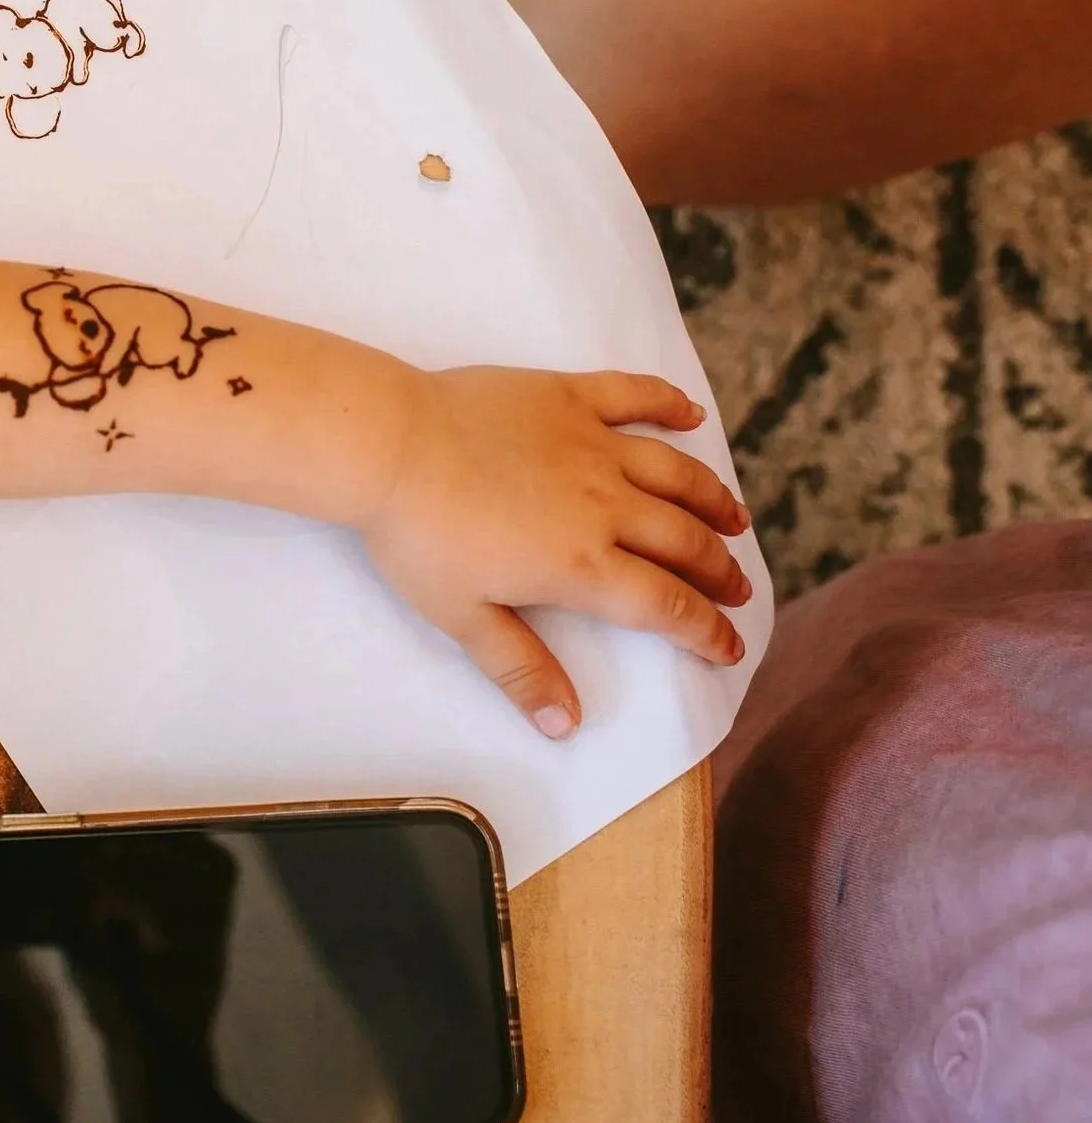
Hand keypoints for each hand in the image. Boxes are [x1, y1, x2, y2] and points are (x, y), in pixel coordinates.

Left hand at [357, 367, 750, 738]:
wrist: (386, 445)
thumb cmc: (416, 536)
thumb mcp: (462, 617)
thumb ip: (519, 669)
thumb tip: (564, 726)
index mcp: (581, 565)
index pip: (665, 606)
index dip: (706, 631)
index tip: (729, 646)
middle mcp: (603, 505)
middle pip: (684, 542)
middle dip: (719, 572)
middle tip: (736, 589)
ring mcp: (589, 444)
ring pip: (675, 474)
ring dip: (712, 500)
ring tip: (734, 520)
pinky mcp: (565, 396)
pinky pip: (632, 396)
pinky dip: (668, 404)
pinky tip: (692, 415)